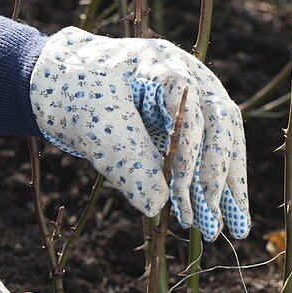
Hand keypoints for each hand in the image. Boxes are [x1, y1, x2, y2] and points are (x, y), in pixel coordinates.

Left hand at [29, 28, 250, 241]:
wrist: (55, 84)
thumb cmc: (73, 94)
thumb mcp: (93, 125)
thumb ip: (125, 159)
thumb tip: (155, 205)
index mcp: (162, 63)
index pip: (192, 108)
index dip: (189, 152)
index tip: (178, 192)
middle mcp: (187, 75)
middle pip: (221, 123)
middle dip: (219, 175)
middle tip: (213, 218)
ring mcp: (191, 98)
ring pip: (223, 140)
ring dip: (226, 185)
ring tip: (236, 228)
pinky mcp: (185, 124)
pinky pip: (208, 153)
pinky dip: (212, 185)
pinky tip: (218, 215)